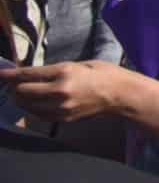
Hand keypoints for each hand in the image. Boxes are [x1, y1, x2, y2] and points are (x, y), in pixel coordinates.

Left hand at [1, 60, 134, 122]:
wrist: (121, 95)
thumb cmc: (105, 73)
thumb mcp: (82, 64)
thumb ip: (58, 70)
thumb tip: (36, 75)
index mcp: (65, 72)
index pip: (29, 75)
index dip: (11, 74)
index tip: (1, 73)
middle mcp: (59, 91)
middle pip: (23, 92)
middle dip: (15, 87)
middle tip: (14, 83)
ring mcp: (60, 107)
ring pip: (27, 105)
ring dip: (21, 99)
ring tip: (20, 93)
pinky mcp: (62, 118)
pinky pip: (38, 115)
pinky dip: (32, 108)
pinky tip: (34, 103)